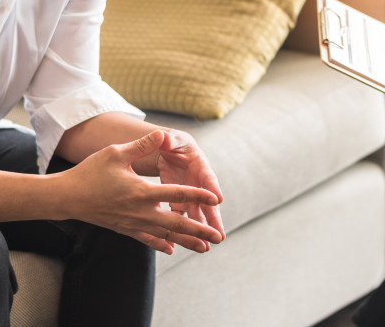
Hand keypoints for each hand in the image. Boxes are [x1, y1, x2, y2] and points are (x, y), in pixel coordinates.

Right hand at [60, 130, 222, 254]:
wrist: (67, 197)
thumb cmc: (90, 172)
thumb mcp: (116, 153)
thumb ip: (141, 146)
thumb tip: (161, 134)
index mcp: (141, 192)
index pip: (176, 194)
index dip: (198, 195)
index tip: (216, 198)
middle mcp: (140, 211)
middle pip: (177, 223)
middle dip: (199, 230)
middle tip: (219, 237)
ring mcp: (133, 223)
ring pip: (165, 235)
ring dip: (186, 241)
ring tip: (204, 248)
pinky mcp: (124, 229)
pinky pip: (146, 239)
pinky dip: (160, 243)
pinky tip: (171, 248)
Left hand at [156, 129, 225, 249]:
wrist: (169, 151)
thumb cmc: (174, 142)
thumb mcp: (173, 139)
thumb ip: (169, 140)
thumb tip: (164, 137)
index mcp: (200, 165)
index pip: (208, 177)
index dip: (213, 187)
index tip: (219, 198)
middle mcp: (199, 183)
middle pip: (208, 203)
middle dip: (213, 219)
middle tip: (220, 235)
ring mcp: (191, 195)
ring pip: (198, 214)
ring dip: (201, 230)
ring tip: (207, 247)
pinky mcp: (180, 202)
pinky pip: (182, 217)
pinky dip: (184, 230)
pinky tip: (185, 243)